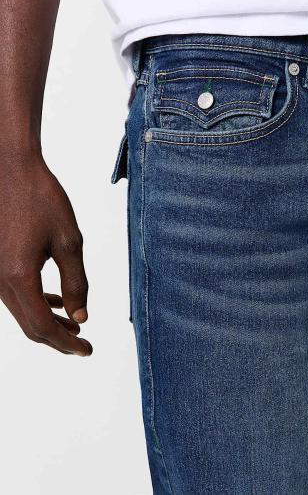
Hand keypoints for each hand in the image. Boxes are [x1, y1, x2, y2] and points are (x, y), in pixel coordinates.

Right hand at [0, 153, 91, 355]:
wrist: (10, 169)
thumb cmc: (41, 199)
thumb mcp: (69, 241)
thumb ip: (76, 282)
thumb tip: (81, 316)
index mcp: (19, 277)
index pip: (42, 327)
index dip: (65, 343)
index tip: (87, 350)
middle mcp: (0, 280)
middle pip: (29, 326)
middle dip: (58, 338)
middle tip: (83, 344)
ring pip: (22, 312)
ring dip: (48, 322)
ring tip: (75, 325)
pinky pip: (16, 295)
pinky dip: (38, 303)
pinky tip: (57, 301)